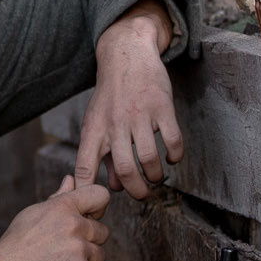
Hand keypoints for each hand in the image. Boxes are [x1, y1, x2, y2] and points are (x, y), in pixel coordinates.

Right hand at [0, 175, 110, 260]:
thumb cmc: (16, 244)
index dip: (98, 208)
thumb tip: (70, 180)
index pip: (100, 195)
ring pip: (100, 255)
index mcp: (62, 206)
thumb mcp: (33, 214)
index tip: (88, 218)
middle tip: (63, 249)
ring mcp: (79, 249)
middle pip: (103, 232)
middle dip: (88, 242)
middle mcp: (74, 225)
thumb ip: (58, 198)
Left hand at [76, 2, 182, 200]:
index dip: (87, 187)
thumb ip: (101, 155)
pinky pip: (173, 140)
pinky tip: (172, 158)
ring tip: (155, 178)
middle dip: (135, 190)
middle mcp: (115, 123)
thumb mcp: (97, 122)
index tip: (96, 204)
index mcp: (94, 129)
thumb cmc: (111, 96)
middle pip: (125, 168)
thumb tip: (112, 186)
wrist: (127, 56)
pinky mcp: (162, 107)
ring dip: (155, 175)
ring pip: (149, 157)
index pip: (85, 164)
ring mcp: (139, 115)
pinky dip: (175, 155)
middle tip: (142, 195)